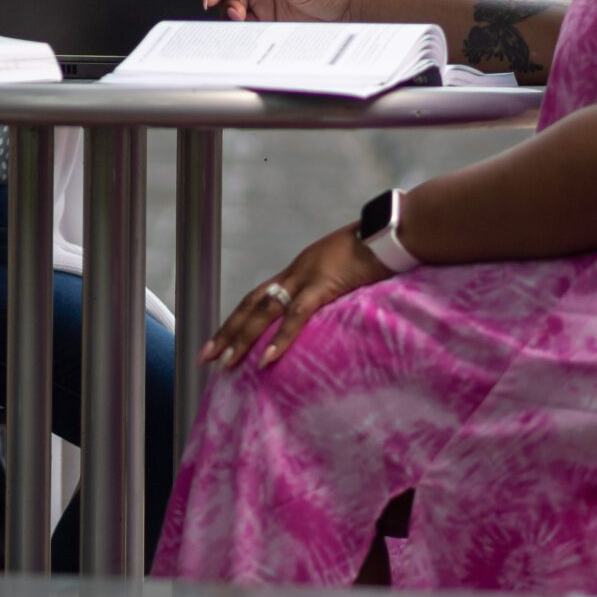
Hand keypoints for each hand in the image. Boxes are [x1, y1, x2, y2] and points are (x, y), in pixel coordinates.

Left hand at [202, 225, 390, 369]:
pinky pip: (297, 316)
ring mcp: (306, 277)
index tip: (220, 341)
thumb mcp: (346, 272)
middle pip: (252, 304)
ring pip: (265, 311)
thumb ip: (333, 290)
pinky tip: (265, 359)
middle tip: (206, 357)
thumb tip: (332, 309)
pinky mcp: (324, 285)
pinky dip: (280, 339)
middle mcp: (295, 273)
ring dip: (243, 338)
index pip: (259, 298)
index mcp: (299, 271)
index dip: (238, 319)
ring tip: (226, 364)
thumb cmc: (375, 252)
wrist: (390, 232)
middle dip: (228, 331)